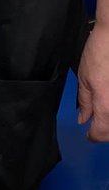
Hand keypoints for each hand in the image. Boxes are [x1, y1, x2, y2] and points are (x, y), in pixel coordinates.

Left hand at [77, 19, 108, 140]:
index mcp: (106, 106)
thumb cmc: (100, 53)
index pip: (100, 133)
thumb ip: (85, 103)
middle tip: (95, 126)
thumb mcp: (85, 79)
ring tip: (104, 114)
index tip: (88, 135)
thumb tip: (83, 119)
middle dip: (104, 133)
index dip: (92, 136)